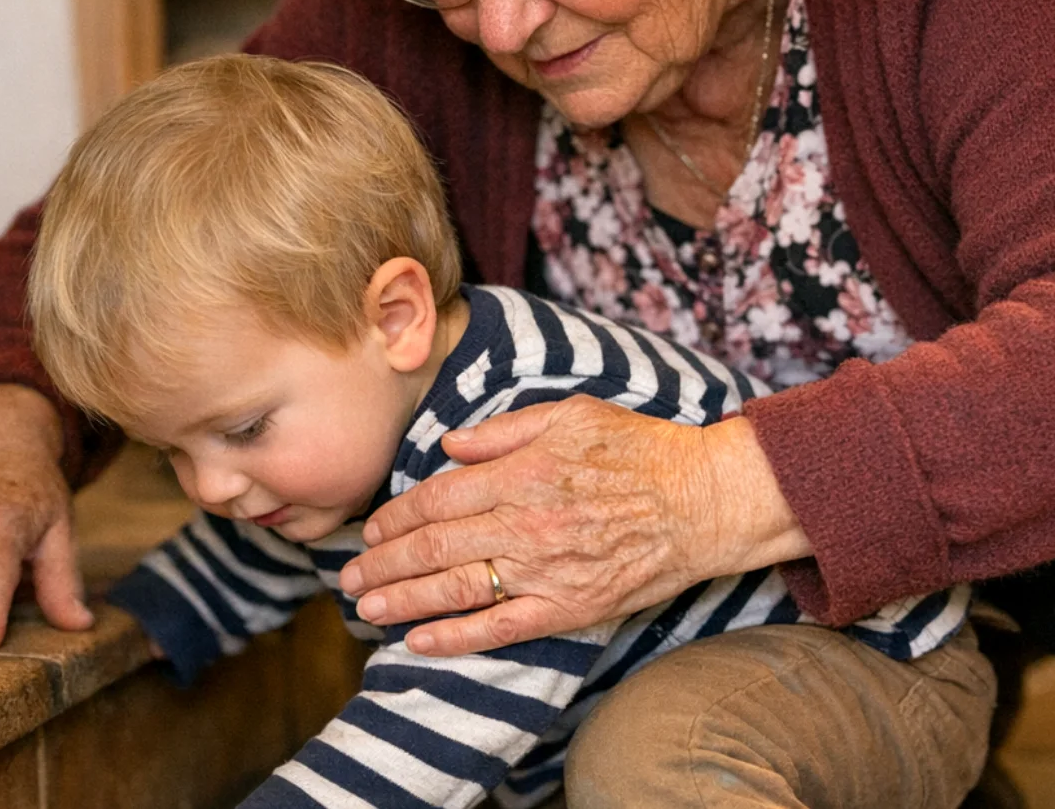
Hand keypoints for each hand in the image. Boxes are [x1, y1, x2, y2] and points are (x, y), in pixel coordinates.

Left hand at [336, 395, 809, 654]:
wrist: (705, 501)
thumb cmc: (642, 449)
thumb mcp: (573, 413)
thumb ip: (504, 429)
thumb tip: (449, 444)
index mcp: (524, 472)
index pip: (438, 497)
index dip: (396, 516)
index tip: (372, 530)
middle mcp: (526, 523)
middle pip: (433, 547)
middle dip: (382, 564)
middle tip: (349, 577)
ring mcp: (546, 570)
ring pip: (454, 590)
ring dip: (401, 601)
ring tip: (366, 608)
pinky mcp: (568, 607)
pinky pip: (498, 628)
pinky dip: (453, 638)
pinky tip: (417, 642)